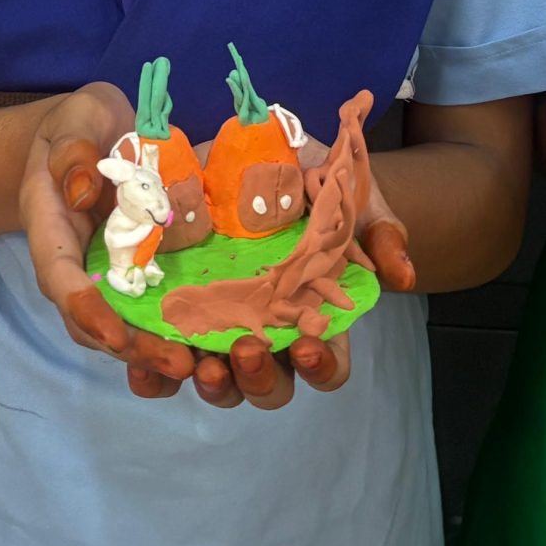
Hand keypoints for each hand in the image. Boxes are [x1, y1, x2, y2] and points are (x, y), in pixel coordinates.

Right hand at [21, 84, 194, 396]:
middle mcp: (78, 263)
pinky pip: (155, 306)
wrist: (91, 131)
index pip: (61, 280)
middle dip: (135, 348)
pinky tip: (216, 340)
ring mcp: (110, 271)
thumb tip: (81, 191)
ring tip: (201, 366)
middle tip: (180, 364)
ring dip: (158, 351)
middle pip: (94, 321)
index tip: (116, 337)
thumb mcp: (73, 121)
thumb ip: (73, 151)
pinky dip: (179, 327)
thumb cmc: (77, 125)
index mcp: (51, 231)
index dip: (86, 311)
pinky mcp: (142, 269)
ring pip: (126, 324)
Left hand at [154, 133, 414, 410]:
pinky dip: (154, 370)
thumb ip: (381, 236)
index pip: (326, 366)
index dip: (320, 367)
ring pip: (218, 381)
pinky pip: (165, 358)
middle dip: (258, 378)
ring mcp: (222, 327)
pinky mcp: (181, 312)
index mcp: (316, 321)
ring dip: (209, 382)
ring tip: (197, 361)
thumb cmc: (322, 192)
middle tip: (246, 349)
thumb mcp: (357, 203)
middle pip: (270, 386)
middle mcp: (270, 335)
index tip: (307, 346)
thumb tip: (402, 275)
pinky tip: (143, 358)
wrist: (268, 159)